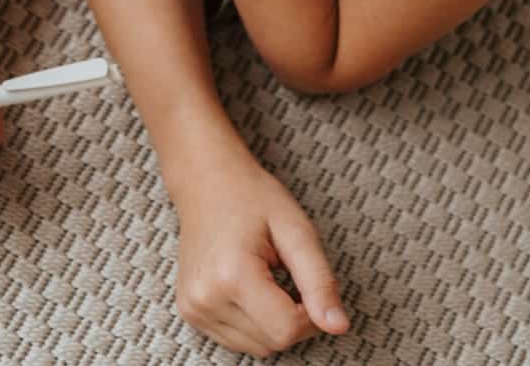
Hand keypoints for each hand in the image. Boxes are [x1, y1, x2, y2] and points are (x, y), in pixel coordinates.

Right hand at [169, 153, 348, 356]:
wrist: (206, 182)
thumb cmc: (252, 197)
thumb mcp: (296, 231)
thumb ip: (319, 282)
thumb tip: (339, 326)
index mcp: (231, 275)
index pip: (287, 330)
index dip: (311, 315)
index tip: (309, 285)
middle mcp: (205, 298)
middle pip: (272, 342)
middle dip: (293, 318)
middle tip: (288, 276)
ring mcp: (194, 308)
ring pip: (257, 348)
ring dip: (273, 323)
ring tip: (267, 279)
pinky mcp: (190, 312)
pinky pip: (237, 341)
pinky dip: (255, 324)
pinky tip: (251, 289)